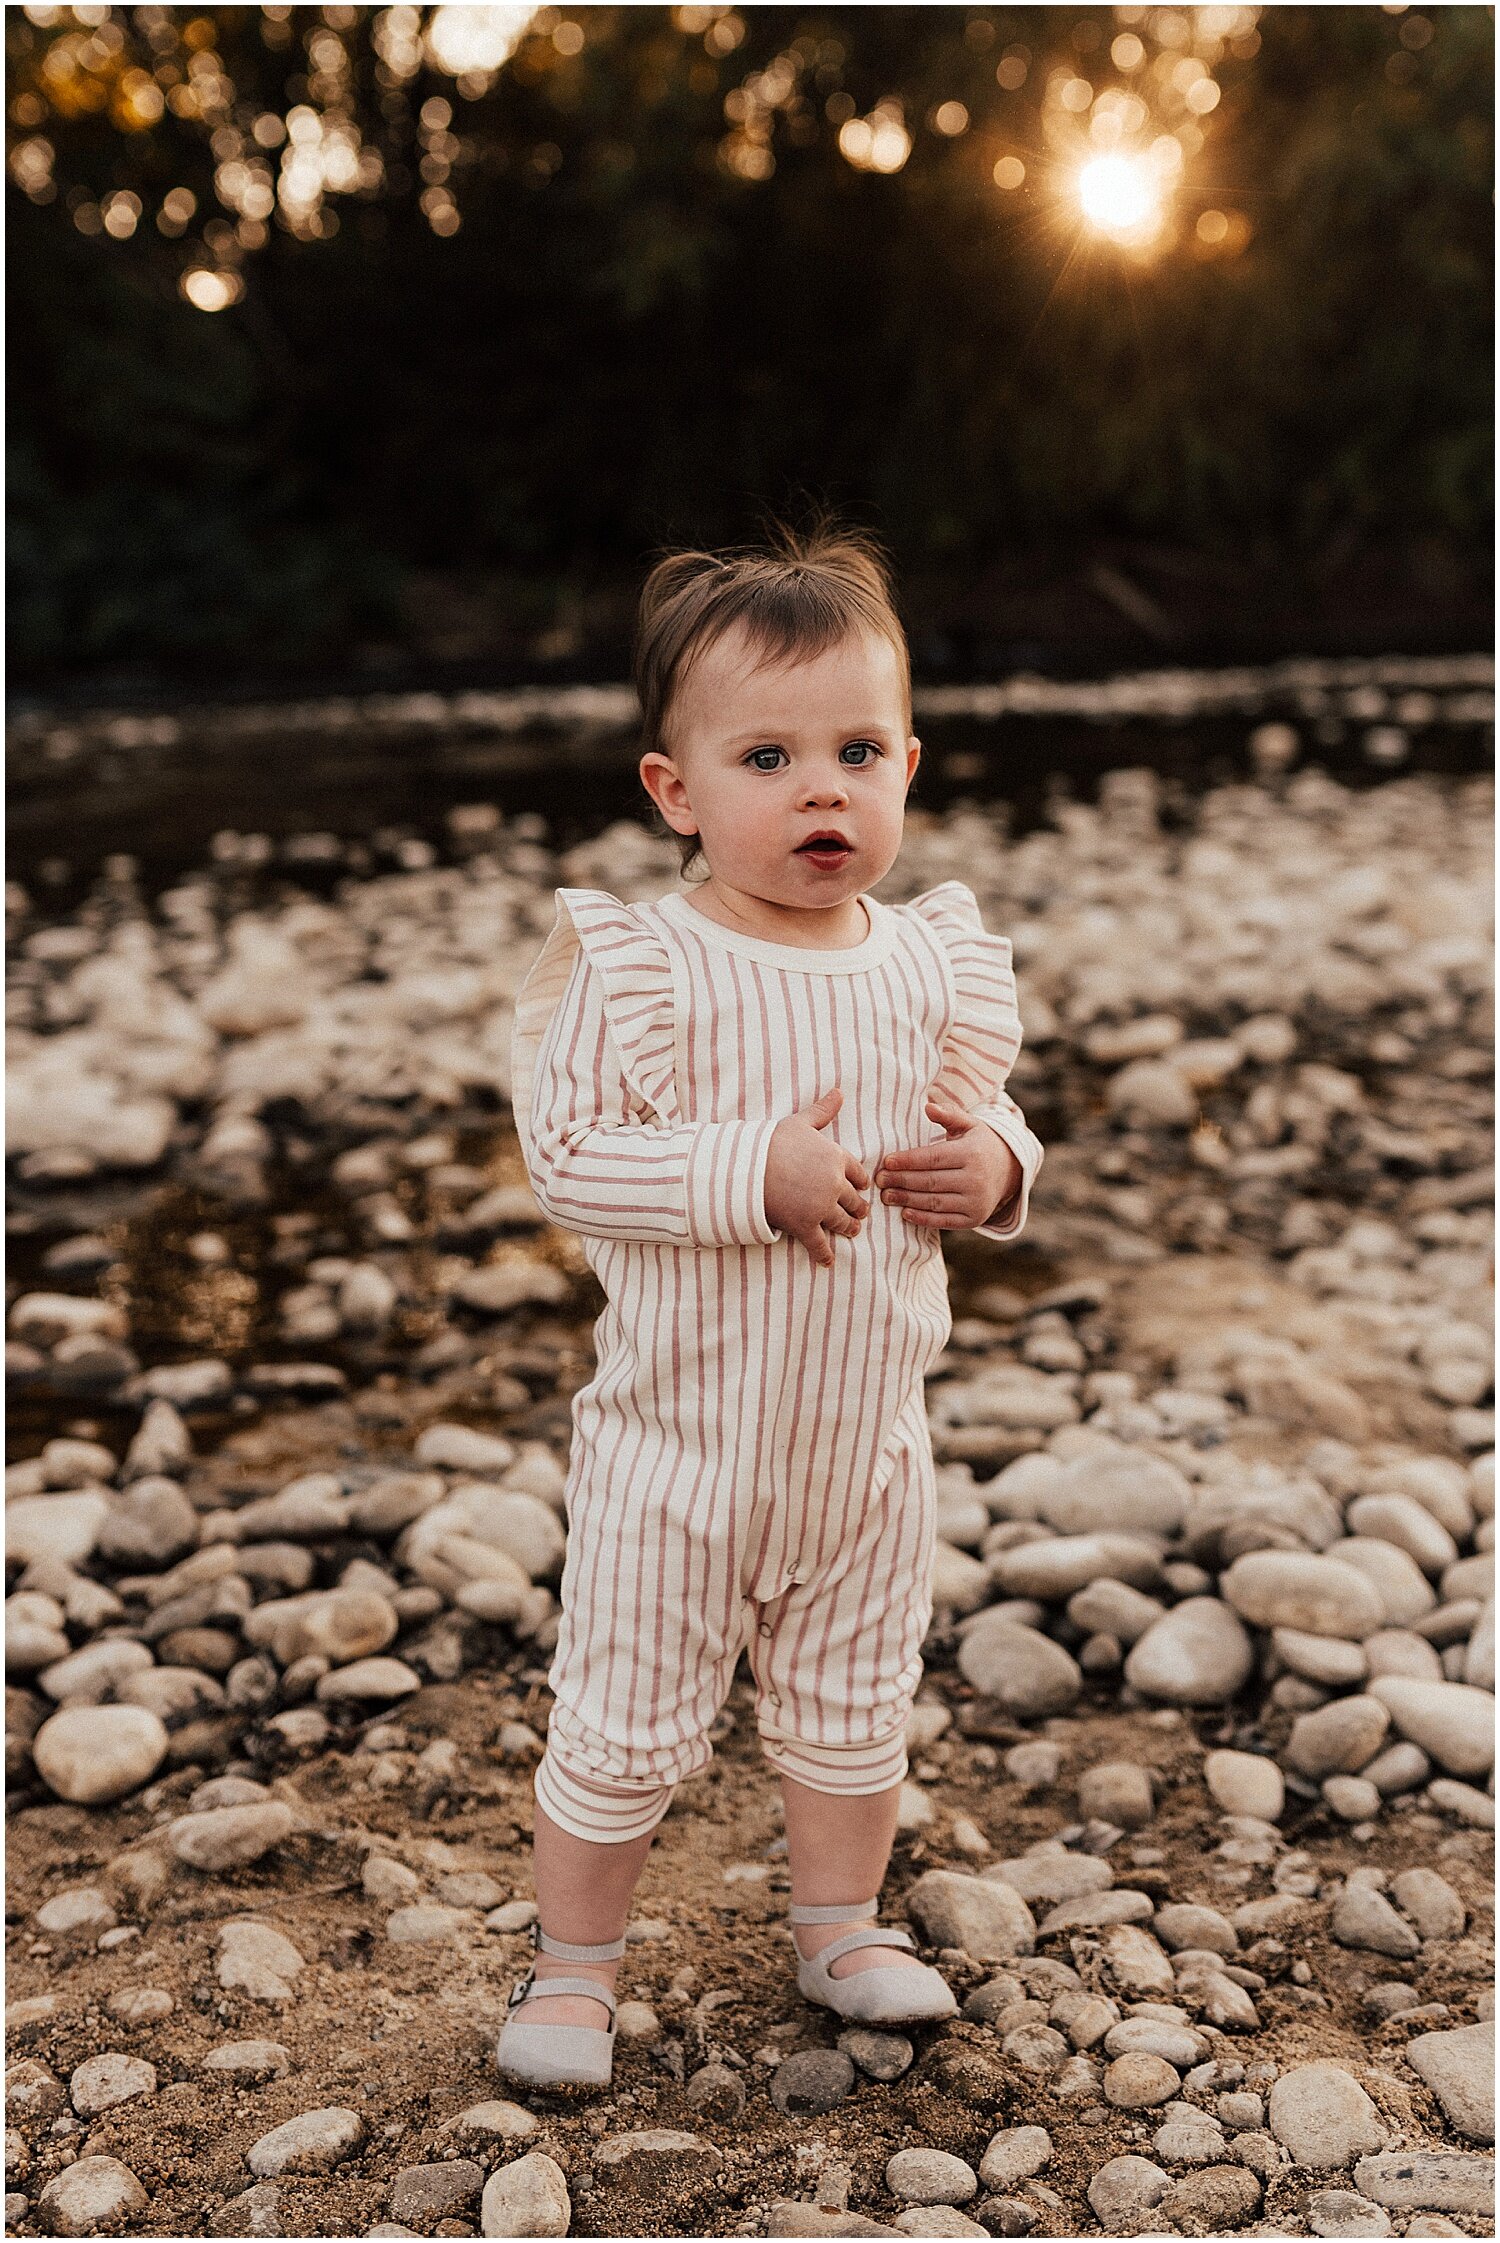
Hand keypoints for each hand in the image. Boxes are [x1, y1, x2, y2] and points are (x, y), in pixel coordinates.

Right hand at [764, 1087, 870, 1267]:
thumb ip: (822, 1111)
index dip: (860, 1182)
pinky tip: (827, 1262)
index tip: (860, 1188)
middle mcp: (834, 1184)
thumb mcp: (799, 1123)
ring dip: (849, 1229)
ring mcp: (821, 1207)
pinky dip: (824, 1255)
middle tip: (859, 1214)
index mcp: (836, 1158)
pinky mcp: (805, 1226)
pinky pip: (820, 1244)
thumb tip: (839, 1091)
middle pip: (855, 1201)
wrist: (745, 1167)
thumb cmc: (771, 1141)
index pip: (858, 1174)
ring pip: (844, 1223)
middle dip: (858, 1209)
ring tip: (851, 1232)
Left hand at [875, 1095, 1022, 1230]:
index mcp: (972, 1153)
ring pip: (934, 1202)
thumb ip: (949, 1114)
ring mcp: (976, 1202)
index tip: (886, 1162)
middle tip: (879, 1180)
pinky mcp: (974, 1219)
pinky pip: (944, 1221)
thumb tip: (928, 1107)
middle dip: (901, 1181)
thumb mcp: (969, 1125)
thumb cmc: (979, 1145)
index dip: (907, 1161)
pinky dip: (923, 1219)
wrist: (1009, 1171)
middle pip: (930, 1181)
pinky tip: (905, 1213)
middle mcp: (976, 1179)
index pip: (933, 1158)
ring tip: (886, 1196)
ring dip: (907, 1200)